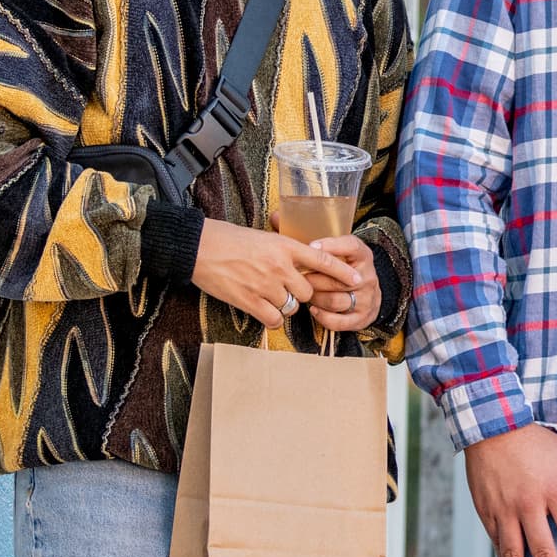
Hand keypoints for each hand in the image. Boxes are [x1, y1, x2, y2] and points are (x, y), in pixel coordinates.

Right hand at [192, 217, 354, 326]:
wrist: (199, 247)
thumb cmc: (229, 238)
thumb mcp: (263, 236)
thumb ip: (284, 250)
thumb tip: (302, 260)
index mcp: (284, 246)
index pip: (323, 258)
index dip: (342, 271)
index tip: (356, 279)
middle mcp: (279, 266)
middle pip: (308, 291)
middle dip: (301, 294)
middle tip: (287, 289)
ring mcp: (264, 285)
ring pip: (291, 307)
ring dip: (284, 305)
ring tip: (269, 296)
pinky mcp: (248, 301)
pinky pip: (273, 319)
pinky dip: (271, 319)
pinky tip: (263, 310)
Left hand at [302, 234, 380, 332]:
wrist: (363, 290)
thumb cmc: (337, 266)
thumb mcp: (328, 248)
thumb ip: (302, 234)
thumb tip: (275, 216)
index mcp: (362, 253)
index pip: (351, 246)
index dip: (331, 246)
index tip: (310, 246)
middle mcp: (368, 275)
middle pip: (337, 278)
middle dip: (312, 279)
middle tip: (296, 278)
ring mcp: (368, 297)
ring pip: (336, 300)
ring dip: (316, 299)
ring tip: (304, 295)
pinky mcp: (364, 316)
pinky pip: (341, 321)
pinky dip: (324, 317)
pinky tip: (314, 311)